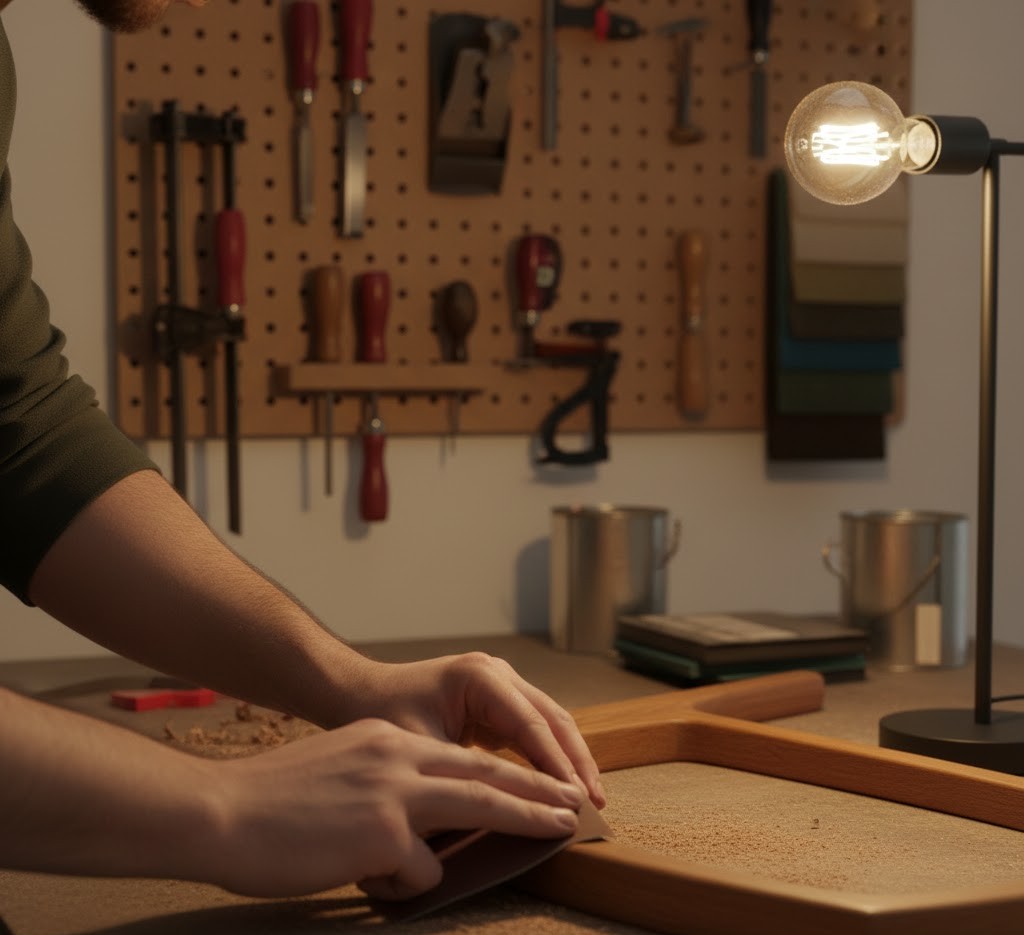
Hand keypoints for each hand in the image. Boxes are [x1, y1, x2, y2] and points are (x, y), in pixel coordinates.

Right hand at [209, 717, 583, 899]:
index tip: (540, 783)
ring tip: (558, 828)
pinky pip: (420, 869)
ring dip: (522, 820)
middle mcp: (397, 756)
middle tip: (574, 803)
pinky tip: (368, 879)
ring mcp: (394, 791)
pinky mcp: (383, 831)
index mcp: (387, 740)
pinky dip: (406, 882)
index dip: (506, 771)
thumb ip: (385, 784)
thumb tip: (417, 824)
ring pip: (478, 804)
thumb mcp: (340, 769)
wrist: (221, 810)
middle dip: (537, 789)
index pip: (462, 756)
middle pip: (486, 773)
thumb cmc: (271, 801)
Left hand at [337, 653, 605, 808]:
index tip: (575, 801)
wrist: (355, 694)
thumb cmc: (380, 715)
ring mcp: (500, 684)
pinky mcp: (495, 701)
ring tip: (589, 798)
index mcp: (481, 678)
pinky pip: (532, 729)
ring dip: (568, 759)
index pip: (531, 727)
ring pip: (548, 723)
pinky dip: (548, 757)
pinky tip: (560, 786)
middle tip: (595, 803)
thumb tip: (500, 814)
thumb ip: (459, 776)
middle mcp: (498, 674)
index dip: (556, 767)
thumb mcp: (419, 748)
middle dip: (575, 762)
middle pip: (552, 719)